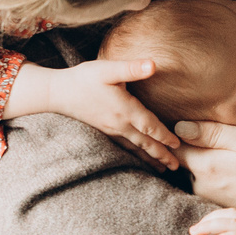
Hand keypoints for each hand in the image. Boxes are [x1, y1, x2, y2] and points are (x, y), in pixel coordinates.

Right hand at [7, 57, 179, 170]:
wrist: (57, 93)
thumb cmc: (84, 78)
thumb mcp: (108, 69)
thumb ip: (132, 68)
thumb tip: (154, 65)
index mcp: (124, 109)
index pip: (149, 126)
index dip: (165, 136)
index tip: (178, 146)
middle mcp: (119, 124)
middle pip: (145, 143)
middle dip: (161, 155)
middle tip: (176, 168)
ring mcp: (110, 130)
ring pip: (134, 148)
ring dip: (149, 159)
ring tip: (163, 169)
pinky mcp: (103, 131)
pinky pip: (123, 148)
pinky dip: (134, 156)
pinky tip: (139, 159)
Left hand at [174, 120, 235, 229]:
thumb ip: (213, 133)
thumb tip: (179, 127)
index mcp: (206, 166)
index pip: (174, 147)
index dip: (175, 131)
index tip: (185, 120)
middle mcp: (203, 187)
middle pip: (184, 160)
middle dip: (190, 145)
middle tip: (207, 129)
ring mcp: (212, 200)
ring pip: (198, 173)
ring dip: (205, 160)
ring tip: (226, 148)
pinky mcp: (224, 207)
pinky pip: (210, 185)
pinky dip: (216, 174)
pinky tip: (235, 167)